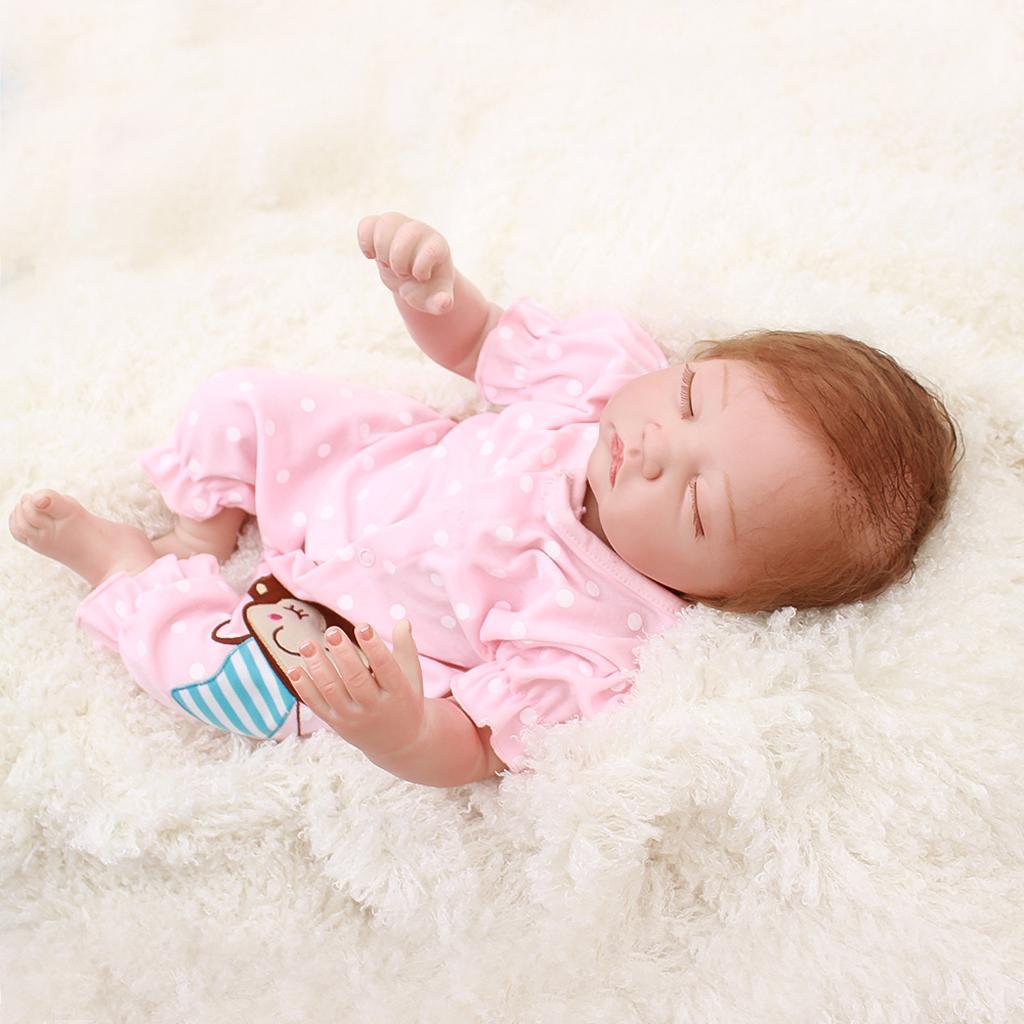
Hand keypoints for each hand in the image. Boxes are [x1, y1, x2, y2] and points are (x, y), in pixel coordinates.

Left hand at [289, 621, 425, 761]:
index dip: (374, 647)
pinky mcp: (337, 724)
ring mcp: (353, 717)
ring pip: (332, 691)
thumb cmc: (405, 700)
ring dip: (318, 667)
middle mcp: (374, 707)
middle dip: (343, 655)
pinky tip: (294, 668)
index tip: (362, 626)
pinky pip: (317, 705)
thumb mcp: (412, 676)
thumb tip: (403, 621)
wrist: (400, 743)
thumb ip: (406, 648)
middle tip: (332, 632)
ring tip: (306, 644)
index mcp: (397, 692)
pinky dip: (303, 687)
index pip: (385, 667)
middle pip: (356, 680)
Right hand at [357, 212, 455, 314]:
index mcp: (437, 247)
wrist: (412, 279)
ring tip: (387, 263)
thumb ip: (441, 303)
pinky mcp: (381, 228)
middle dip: (399, 261)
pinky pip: (367, 224)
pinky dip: (364, 241)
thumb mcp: (435, 299)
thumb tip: (443, 304)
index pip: (429, 251)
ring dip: (382, 250)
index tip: (420, 278)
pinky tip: (371, 256)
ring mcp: (400, 226)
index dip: (419, 269)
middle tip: (402, 274)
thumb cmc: (426, 289)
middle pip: (408, 233)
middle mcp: (420, 231)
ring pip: (386, 223)